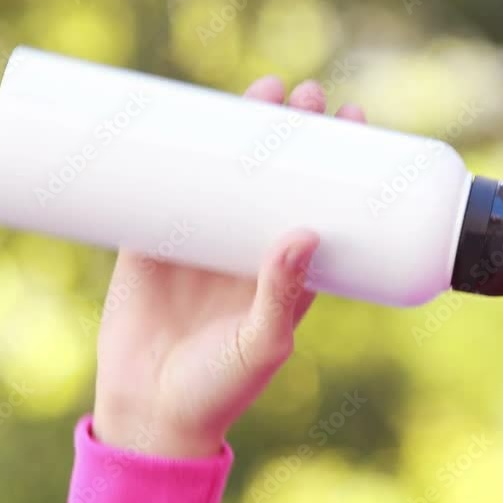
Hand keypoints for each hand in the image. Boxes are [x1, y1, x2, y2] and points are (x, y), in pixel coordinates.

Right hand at [91, 76, 366, 456]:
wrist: (148, 413)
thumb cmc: (219, 390)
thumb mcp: (261, 344)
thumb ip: (282, 294)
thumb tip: (305, 233)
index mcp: (286, 272)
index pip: (321, 201)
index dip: (339, 162)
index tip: (354, 121)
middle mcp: (247, 248)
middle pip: (276, 173)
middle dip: (294, 131)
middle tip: (308, 95)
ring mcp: (199, 240)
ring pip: (225, 169)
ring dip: (243, 128)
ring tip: (262, 90)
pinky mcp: (151, 242)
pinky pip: (164, 185)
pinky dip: (173, 152)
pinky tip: (185, 115)